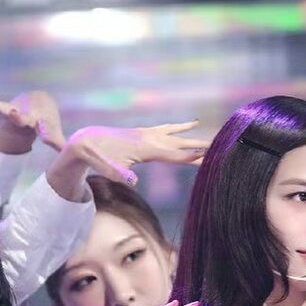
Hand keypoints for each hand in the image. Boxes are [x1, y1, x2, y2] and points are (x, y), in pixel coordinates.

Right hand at [0, 87, 64, 153]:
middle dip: (18, 117)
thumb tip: (72, 155)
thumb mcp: (54, 133)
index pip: (45, 131)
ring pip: (2, 108)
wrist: (39, 100)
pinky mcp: (3, 108)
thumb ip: (60, 144)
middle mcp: (26, 115)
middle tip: (14, 114)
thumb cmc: (47, 121)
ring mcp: (13, 110)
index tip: (50, 140)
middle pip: (22, 118)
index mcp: (41, 123)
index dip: (48, 136)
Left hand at [64, 122, 209, 185]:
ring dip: (194, 135)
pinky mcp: (144, 133)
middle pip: (180, 143)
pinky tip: (191, 124)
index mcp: (145, 148)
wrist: (87, 140)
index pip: (173, 154)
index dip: (190, 156)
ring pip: (176, 134)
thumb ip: (120, 174)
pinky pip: (168, 129)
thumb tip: (133, 181)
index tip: (207, 158)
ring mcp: (147, 133)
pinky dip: (181, 127)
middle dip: (199, 147)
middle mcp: (149, 138)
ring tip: (212, 136)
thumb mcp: (108, 168)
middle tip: (219, 148)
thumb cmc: (98, 157)